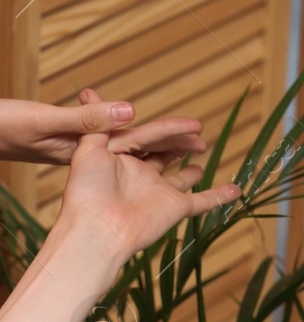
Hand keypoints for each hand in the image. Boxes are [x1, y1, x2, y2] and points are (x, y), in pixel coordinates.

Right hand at [0, 89, 209, 166]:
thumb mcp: (43, 121)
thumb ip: (87, 120)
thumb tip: (131, 113)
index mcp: (81, 152)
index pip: (133, 142)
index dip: (166, 138)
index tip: (198, 135)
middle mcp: (79, 155)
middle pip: (130, 147)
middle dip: (164, 144)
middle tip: (199, 139)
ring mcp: (68, 152)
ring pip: (114, 147)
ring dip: (141, 140)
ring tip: (172, 138)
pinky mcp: (55, 145)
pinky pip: (92, 142)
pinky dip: (109, 132)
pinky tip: (117, 127)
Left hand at [51, 99, 241, 261]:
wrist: (96, 230)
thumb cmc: (86, 192)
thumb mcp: (87, 150)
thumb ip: (95, 125)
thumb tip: (90, 92)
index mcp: (118, 161)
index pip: (147, 136)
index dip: (169, 127)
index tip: (192, 122)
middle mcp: (138, 176)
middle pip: (164, 153)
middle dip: (180, 142)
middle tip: (198, 133)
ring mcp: (156, 193)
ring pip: (180, 179)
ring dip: (191, 171)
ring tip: (200, 156)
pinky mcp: (172, 209)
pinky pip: (201, 202)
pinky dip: (218, 197)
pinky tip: (235, 191)